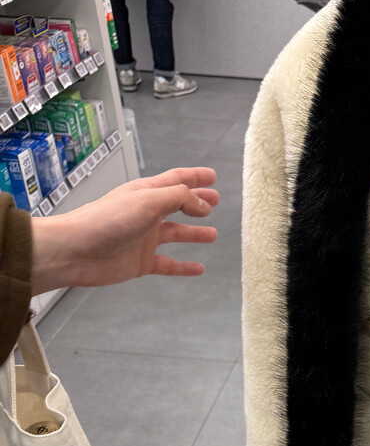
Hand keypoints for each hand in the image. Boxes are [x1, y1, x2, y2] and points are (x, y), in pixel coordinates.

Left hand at [30, 167, 220, 294]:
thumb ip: (178, 198)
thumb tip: (202, 204)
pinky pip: (169, 263)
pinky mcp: (141, 262)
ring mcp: (144, 238)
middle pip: (177, 205)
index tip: (213, 176)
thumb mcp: (148, 200)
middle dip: (197, 202)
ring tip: (213, 234)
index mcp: (146, 193)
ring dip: (194, 233)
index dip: (195, 177)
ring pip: (176, 234)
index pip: (176, 181)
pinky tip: (199, 269)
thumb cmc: (108, 220)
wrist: (77, 251)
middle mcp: (146, 214)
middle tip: (215, 201)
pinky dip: (184, 267)